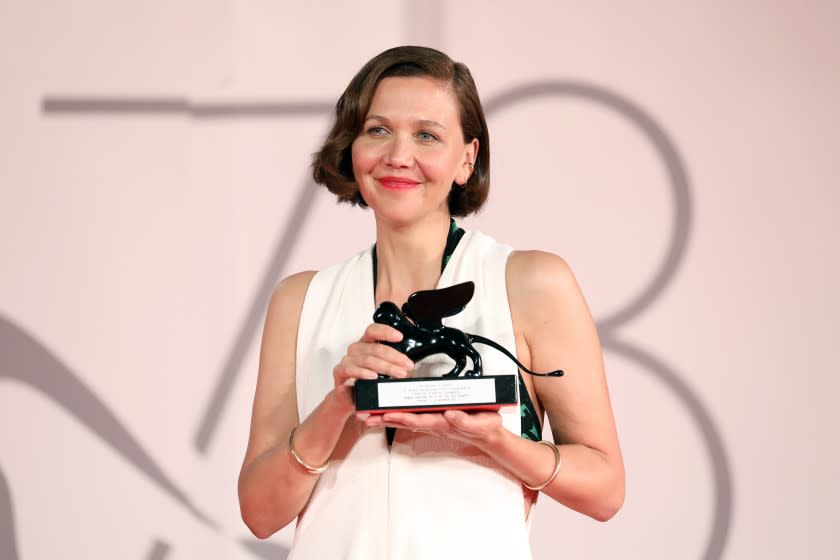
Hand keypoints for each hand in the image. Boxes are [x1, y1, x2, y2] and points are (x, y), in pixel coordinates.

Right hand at [331, 323, 413, 414]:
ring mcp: (346, 360)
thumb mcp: (384, 371)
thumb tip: (411, 363)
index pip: (373, 330)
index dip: (386, 331)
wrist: (350, 399)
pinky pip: (350, 369)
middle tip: (408, 365)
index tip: (400, 337)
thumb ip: (394, 363)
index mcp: (366, 344)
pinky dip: (363, 373)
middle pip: (375, 348)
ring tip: (399, 374)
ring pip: (367, 359)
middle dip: (395, 357)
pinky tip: (373, 376)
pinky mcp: (339, 373)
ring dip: (385, 367)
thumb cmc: (368, 382)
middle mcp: (355, 349)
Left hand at [361, 409, 504, 448]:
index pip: (417, 419)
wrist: (489, 434)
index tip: (384, 414)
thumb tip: (449, 414)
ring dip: (386, 417)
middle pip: (404, 420)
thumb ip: (465, 420)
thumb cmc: (485, 427)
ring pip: (405, 418)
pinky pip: (412, 415)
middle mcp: (433, 423)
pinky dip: (397, 413)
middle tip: (364, 416)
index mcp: (442, 422)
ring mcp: (432, 421)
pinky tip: (386, 412)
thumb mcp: (480, 423)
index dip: (400, 416)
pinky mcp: (434, 418)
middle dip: (383, 418)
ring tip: (367, 415)